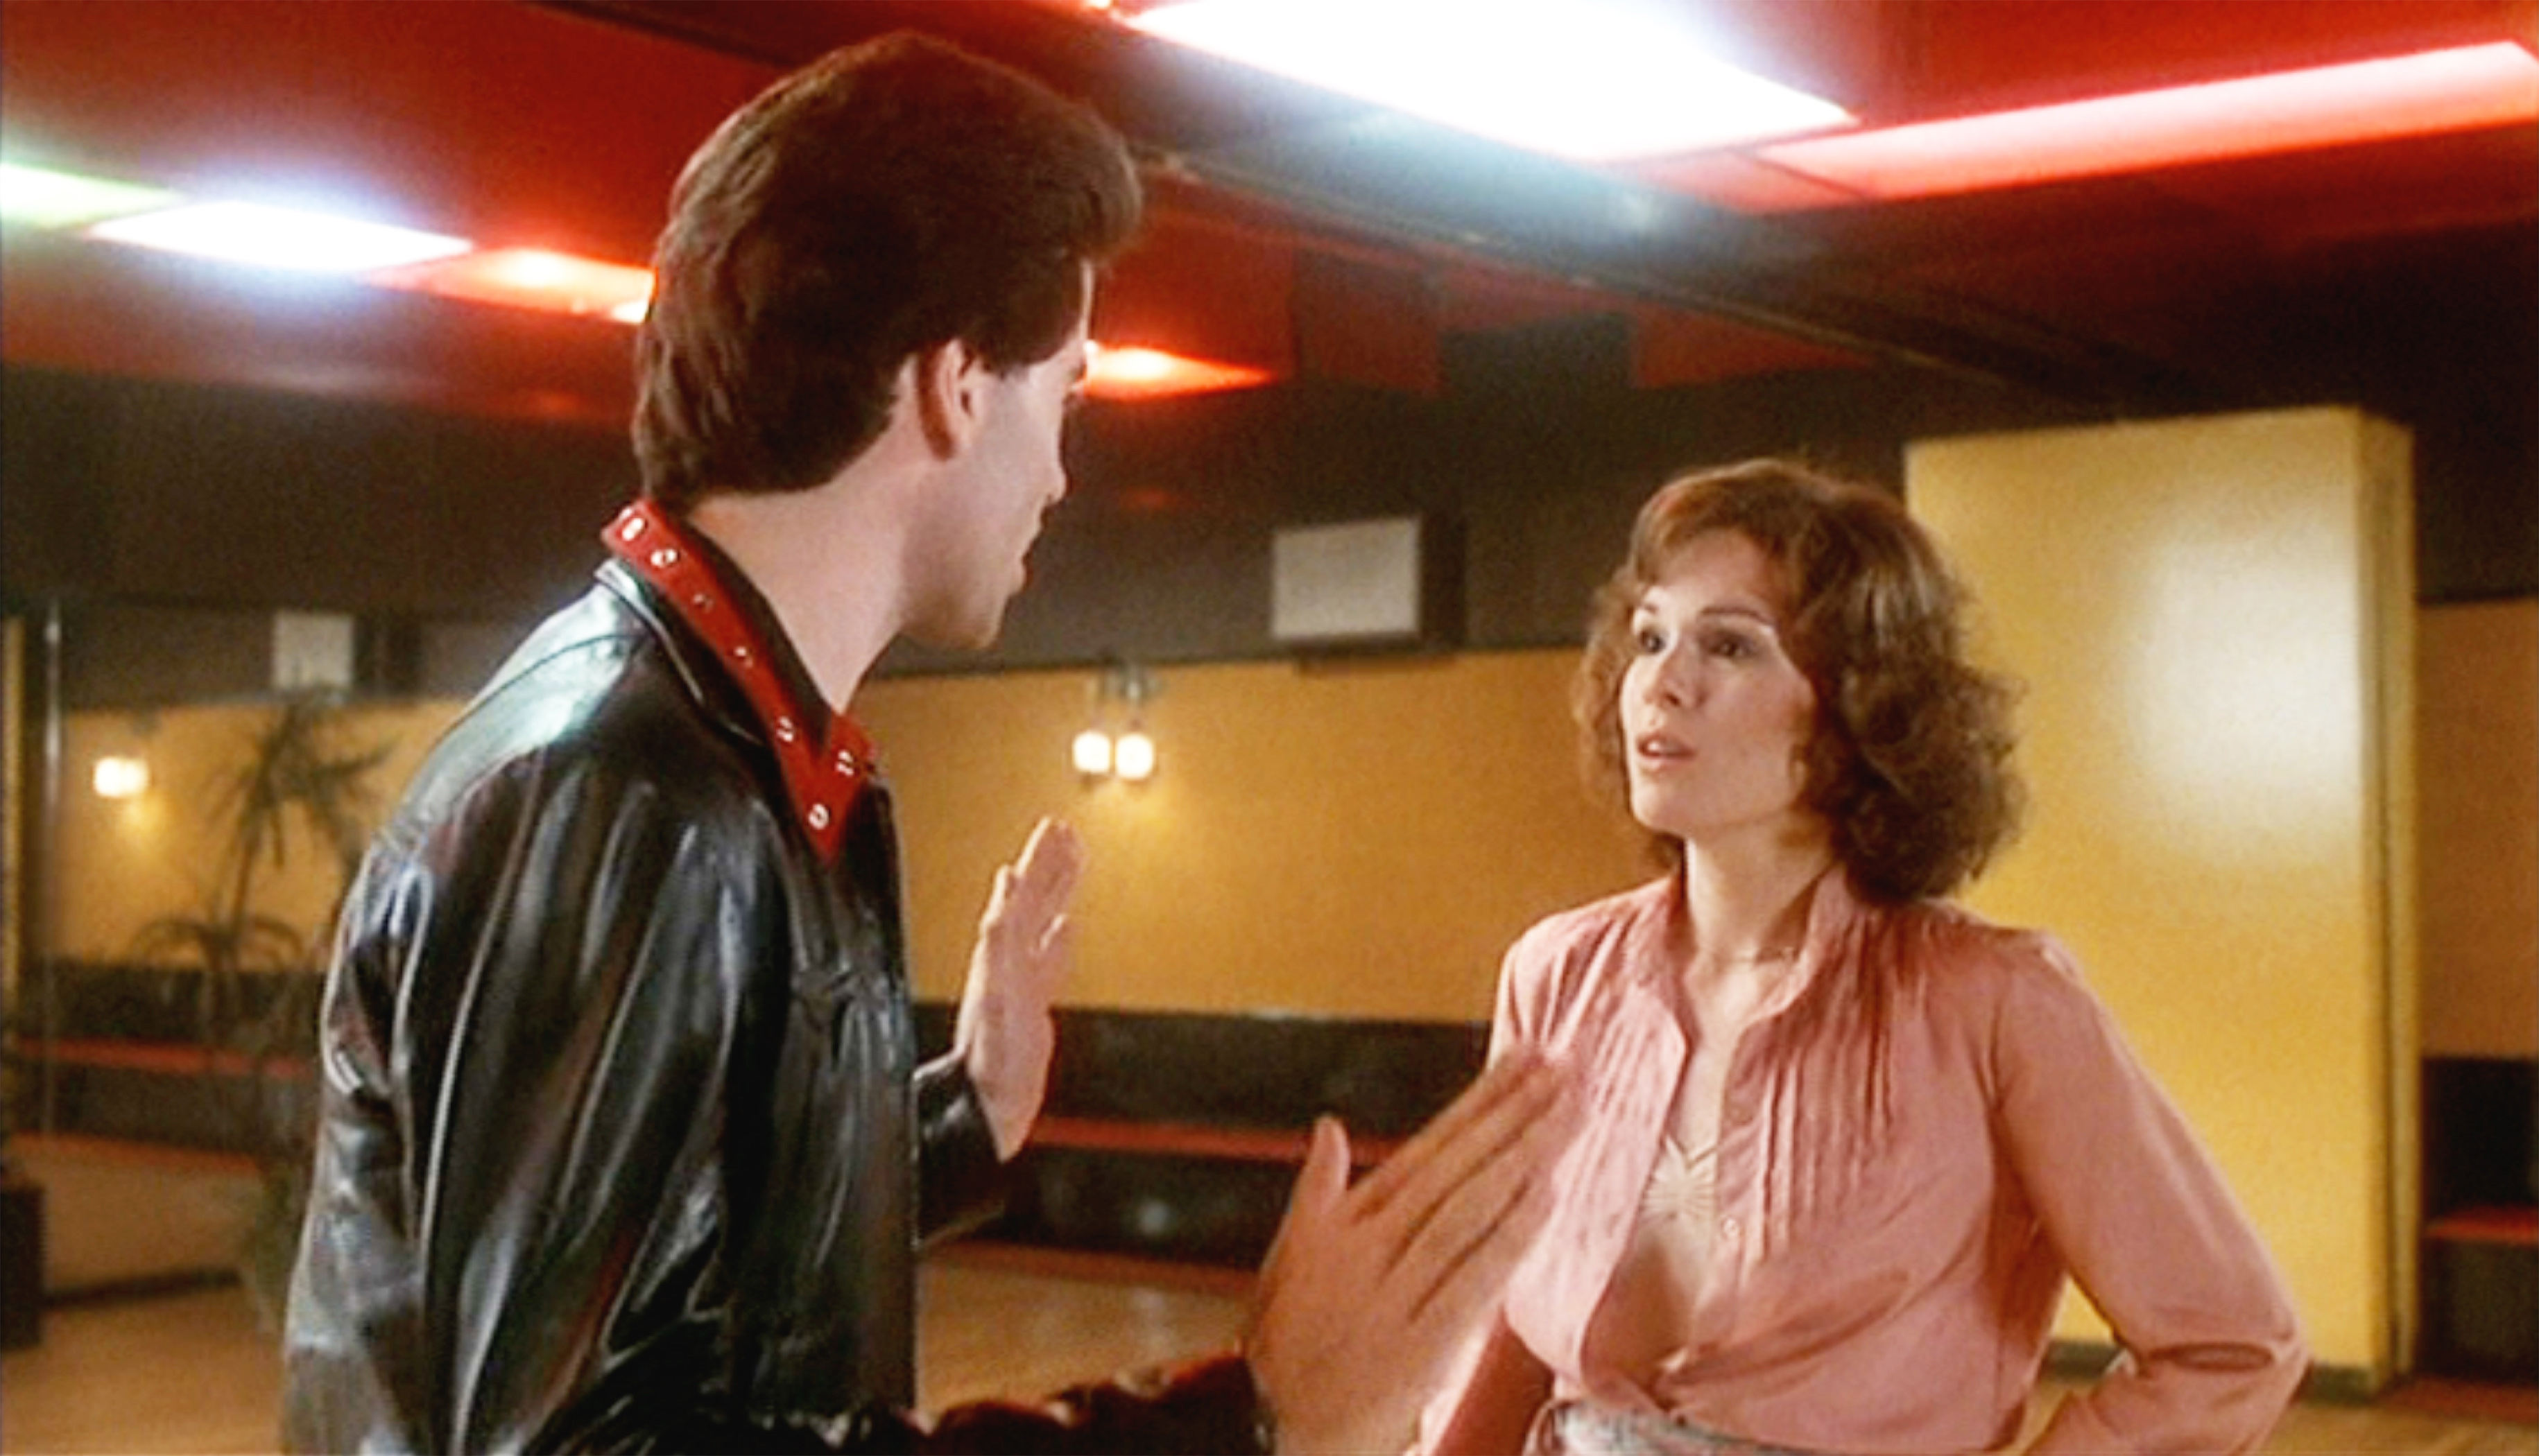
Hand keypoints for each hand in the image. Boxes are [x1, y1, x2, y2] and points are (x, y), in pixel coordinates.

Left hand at [952, 818, 1082, 1157]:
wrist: (989, 1105)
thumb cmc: (992, 1058)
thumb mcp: (1000, 992)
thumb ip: (1002, 937)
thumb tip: (1006, 885)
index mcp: (1000, 954)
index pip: (1022, 895)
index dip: (1037, 862)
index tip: (1053, 829)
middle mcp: (1008, 961)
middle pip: (1032, 901)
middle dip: (1048, 865)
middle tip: (1063, 832)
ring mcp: (1021, 980)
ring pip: (1042, 922)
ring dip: (1056, 892)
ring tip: (1071, 863)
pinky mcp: (1032, 1004)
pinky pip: (1049, 958)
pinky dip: (1059, 939)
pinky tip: (1066, 928)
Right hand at [1246, 1053, 1579, 1455]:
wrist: (1274, 1423)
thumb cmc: (1287, 1338)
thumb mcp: (1288, 1253)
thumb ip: (1316, 1187)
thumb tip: (1328, 1126)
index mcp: (1347, 1218)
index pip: (1429, 1146)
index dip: (1481, 1101)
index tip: (1525, 1061)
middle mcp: (1372, 1244)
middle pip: (1457, 1168)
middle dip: (1514, 1115)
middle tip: (1564, 1070)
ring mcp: (1397, 1290)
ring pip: (1470, 1210)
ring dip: (1523, 1159)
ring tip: (1568, 1115)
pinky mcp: (1421, 1340)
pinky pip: (1473, 1277)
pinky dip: (1510, 1235)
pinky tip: (1545, 1197)